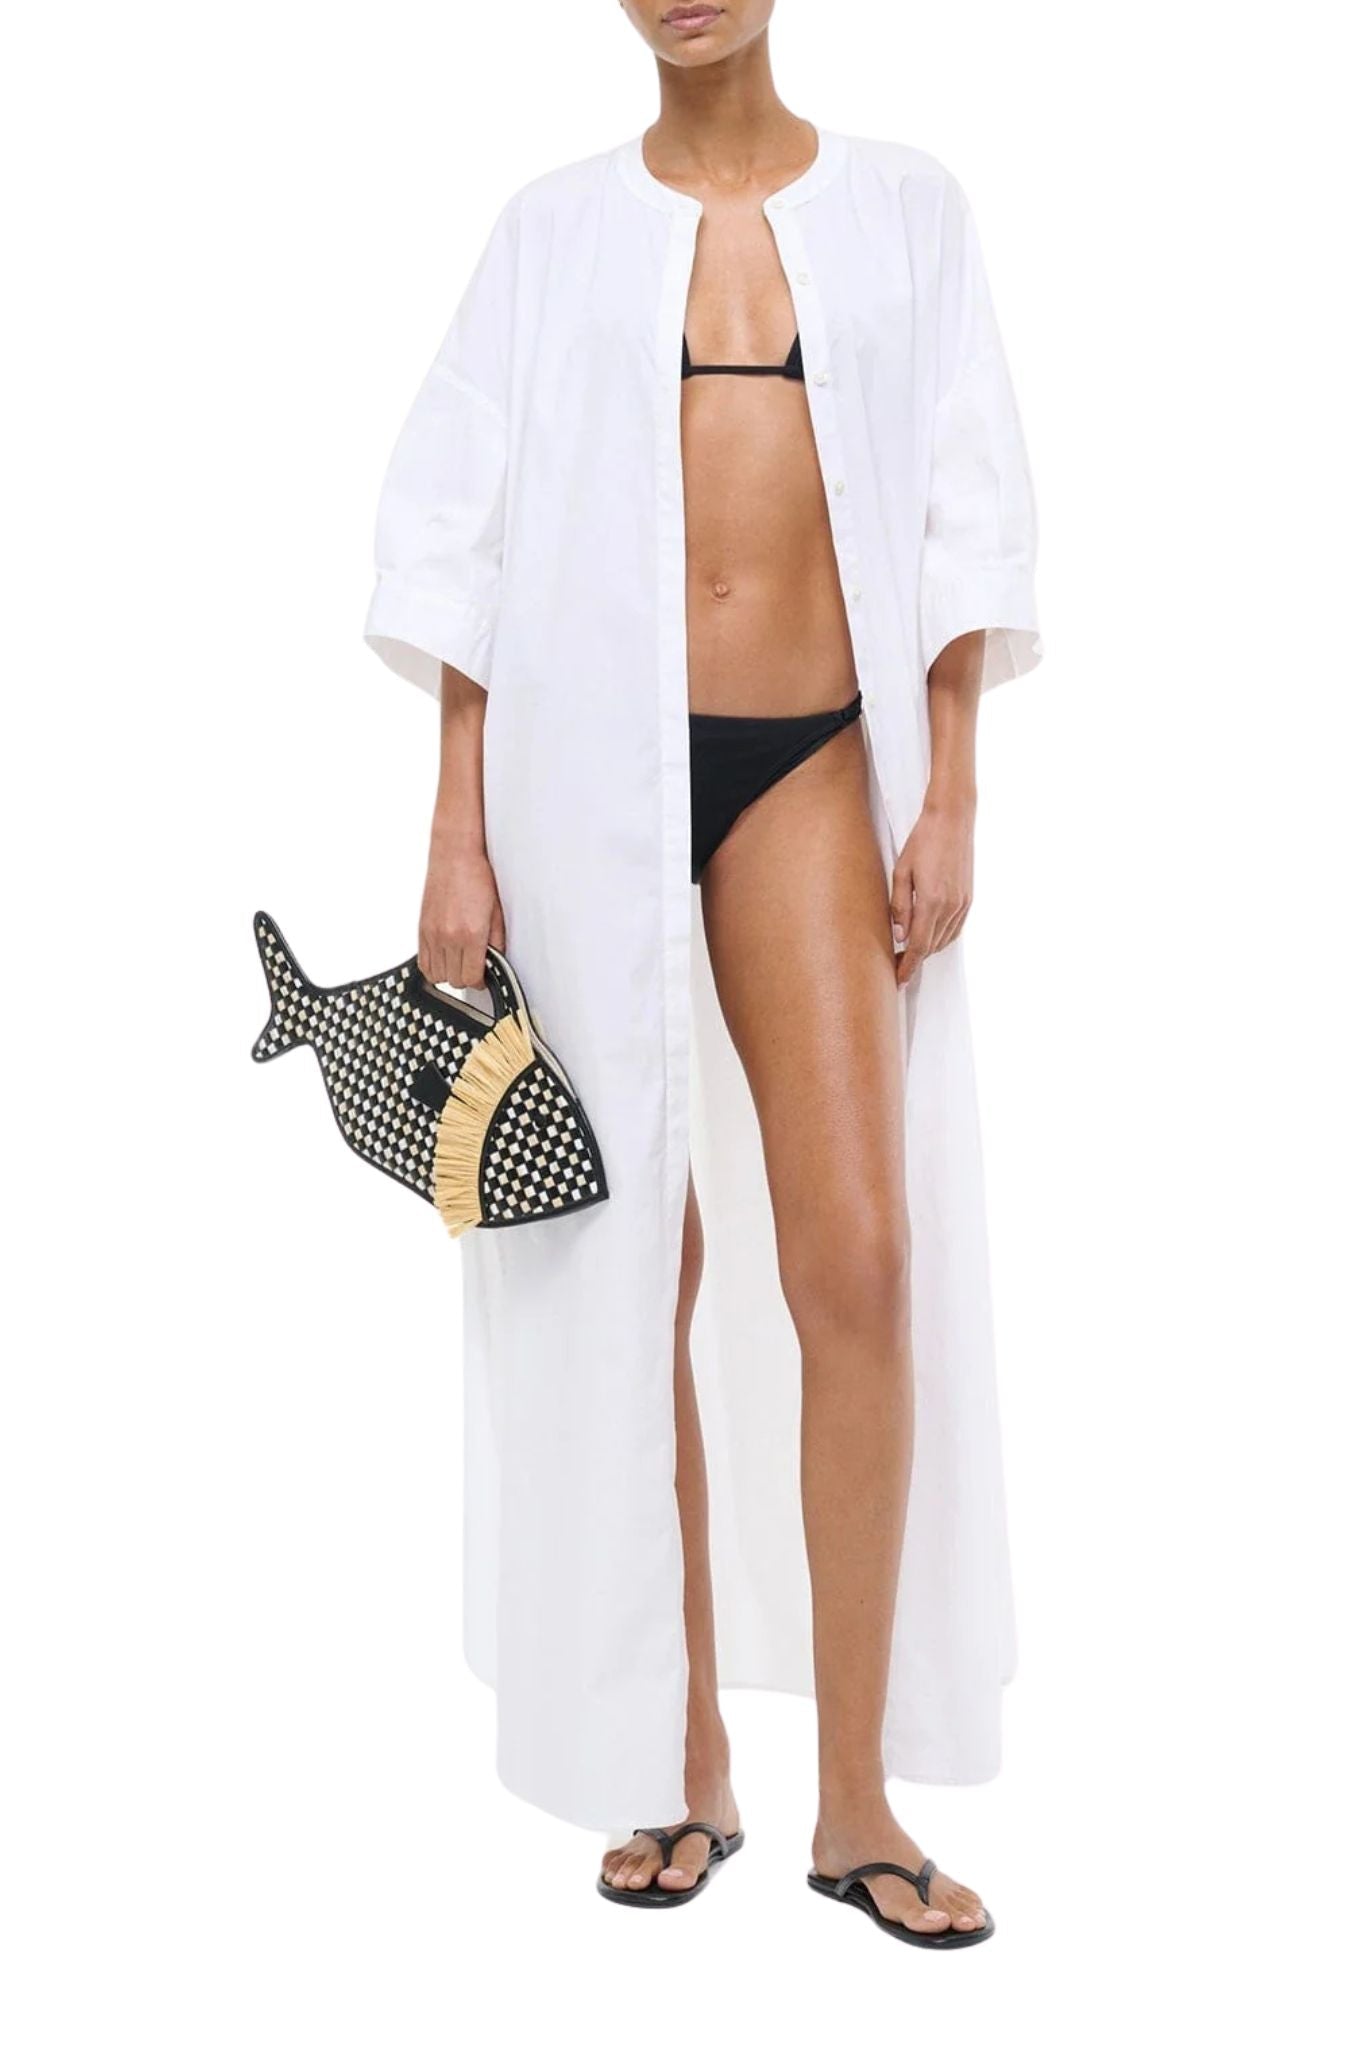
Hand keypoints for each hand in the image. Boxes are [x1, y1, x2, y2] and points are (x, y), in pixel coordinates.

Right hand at [418, 838, 504, 990]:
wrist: (455, 856)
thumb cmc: (477, 878)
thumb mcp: (496, 912)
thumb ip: (496, 942)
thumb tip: (496, 962)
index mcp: (471, 934)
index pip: (471, 977)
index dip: (479, 981)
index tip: (483, 976)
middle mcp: (448, 936)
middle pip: (453, 980)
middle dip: (466, 978)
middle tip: (474, 968)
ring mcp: (432, 934)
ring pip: (436, 975)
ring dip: (448, 974)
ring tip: (459, 962)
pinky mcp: (422, 929)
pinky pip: (422, 962)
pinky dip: (433, 966)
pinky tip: (444, 958)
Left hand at [889, 791, 974, 986]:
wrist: (952, 820)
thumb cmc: (922, 841)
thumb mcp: (901, 872)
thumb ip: (900, 906)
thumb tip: (900, 935)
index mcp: (932, 901)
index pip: (919, 946)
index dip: (908, 966)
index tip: (898, 979)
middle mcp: (951, 907)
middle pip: (931, 947)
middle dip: (914, 959)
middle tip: (897, 964)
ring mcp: (963, 904)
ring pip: (944, 940)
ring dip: (927, 949)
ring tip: (909, 952)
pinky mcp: (968, 899)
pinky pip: (955, 929)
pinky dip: (941, 938)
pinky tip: (930, 937)